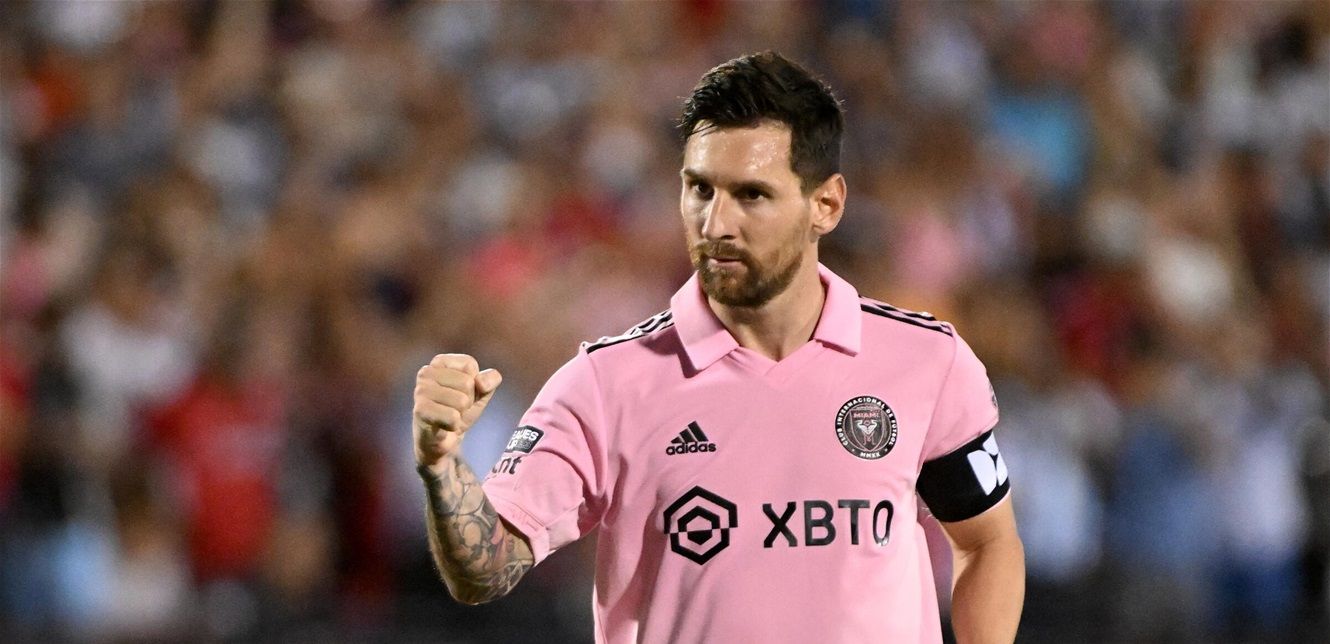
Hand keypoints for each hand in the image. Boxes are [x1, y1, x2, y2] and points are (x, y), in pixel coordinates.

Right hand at [414, 354, 502, 471]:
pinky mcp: (420, 410)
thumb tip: (481, 382)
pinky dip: (454, 425)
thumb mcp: (482, 392)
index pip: (470, 365)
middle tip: (455, 408)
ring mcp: (420, 391)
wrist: (444, 439)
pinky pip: (453, 417)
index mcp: (440, 362)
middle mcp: (426, 372)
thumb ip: (491, 379)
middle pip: (467, 383)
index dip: (474, 383)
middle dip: (467, 400)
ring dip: (460, 414)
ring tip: (449, 415)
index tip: (463, 392)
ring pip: (461, 401)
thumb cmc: (460, 410)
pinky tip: (443, 425)